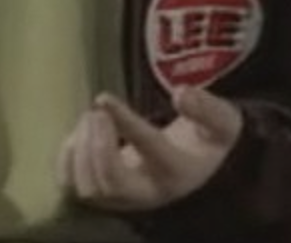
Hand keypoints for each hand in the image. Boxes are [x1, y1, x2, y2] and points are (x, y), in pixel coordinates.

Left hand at [58, 87, 243, 210]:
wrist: (195, 166)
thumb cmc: (207, 139)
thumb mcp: (222, 122)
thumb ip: (207, 108)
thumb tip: (181, 93)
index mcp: (176, 170)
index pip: (149, 149)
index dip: (125, 122)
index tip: (103, 97)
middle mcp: (148, 191)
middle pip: (112, 181)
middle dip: (98, 144)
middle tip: (96, 111)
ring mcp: (121, 198)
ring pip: (90, 188)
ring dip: (81, 149)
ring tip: (90, 118)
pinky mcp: (101, 194)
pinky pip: (73, 187)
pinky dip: (67, 160)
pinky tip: (78, 134)